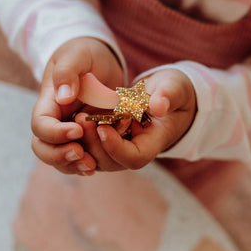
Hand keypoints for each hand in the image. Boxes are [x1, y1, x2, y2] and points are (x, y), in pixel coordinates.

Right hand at [31, 37, 123, 174]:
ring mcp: (69, 131)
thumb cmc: (84, 53)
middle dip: (59, 156)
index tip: (77, 130)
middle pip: (43, 148)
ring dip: (73, 166)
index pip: (40, 124)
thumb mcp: (76, 54)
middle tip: (81, 154)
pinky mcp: (86, 138)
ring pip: (60, 159)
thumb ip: (68, 71)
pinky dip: (85, 165)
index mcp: (49, 101)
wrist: (98, 58)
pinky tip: (97, 166)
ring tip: (91, 166)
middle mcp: (55, 120)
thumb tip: (64, 96)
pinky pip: (79, 158)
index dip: (54, 132)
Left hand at [74, 68, 196, 171]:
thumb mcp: (175, 88)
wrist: (166, 93)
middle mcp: (135, 149)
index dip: (116, 147)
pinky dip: (82, 135)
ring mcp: (121, 146)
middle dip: (95, 144)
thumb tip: (159, 105)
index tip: (102, 127)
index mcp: (154, 142)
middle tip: (81, 120)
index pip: (134, 157)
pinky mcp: (109, 138)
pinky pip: (92, 145)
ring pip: (97, 157)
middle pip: (111, 162)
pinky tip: (75, 117)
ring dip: (85, 141)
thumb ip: (169, 95)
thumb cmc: (173, 90)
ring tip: (78, 117)